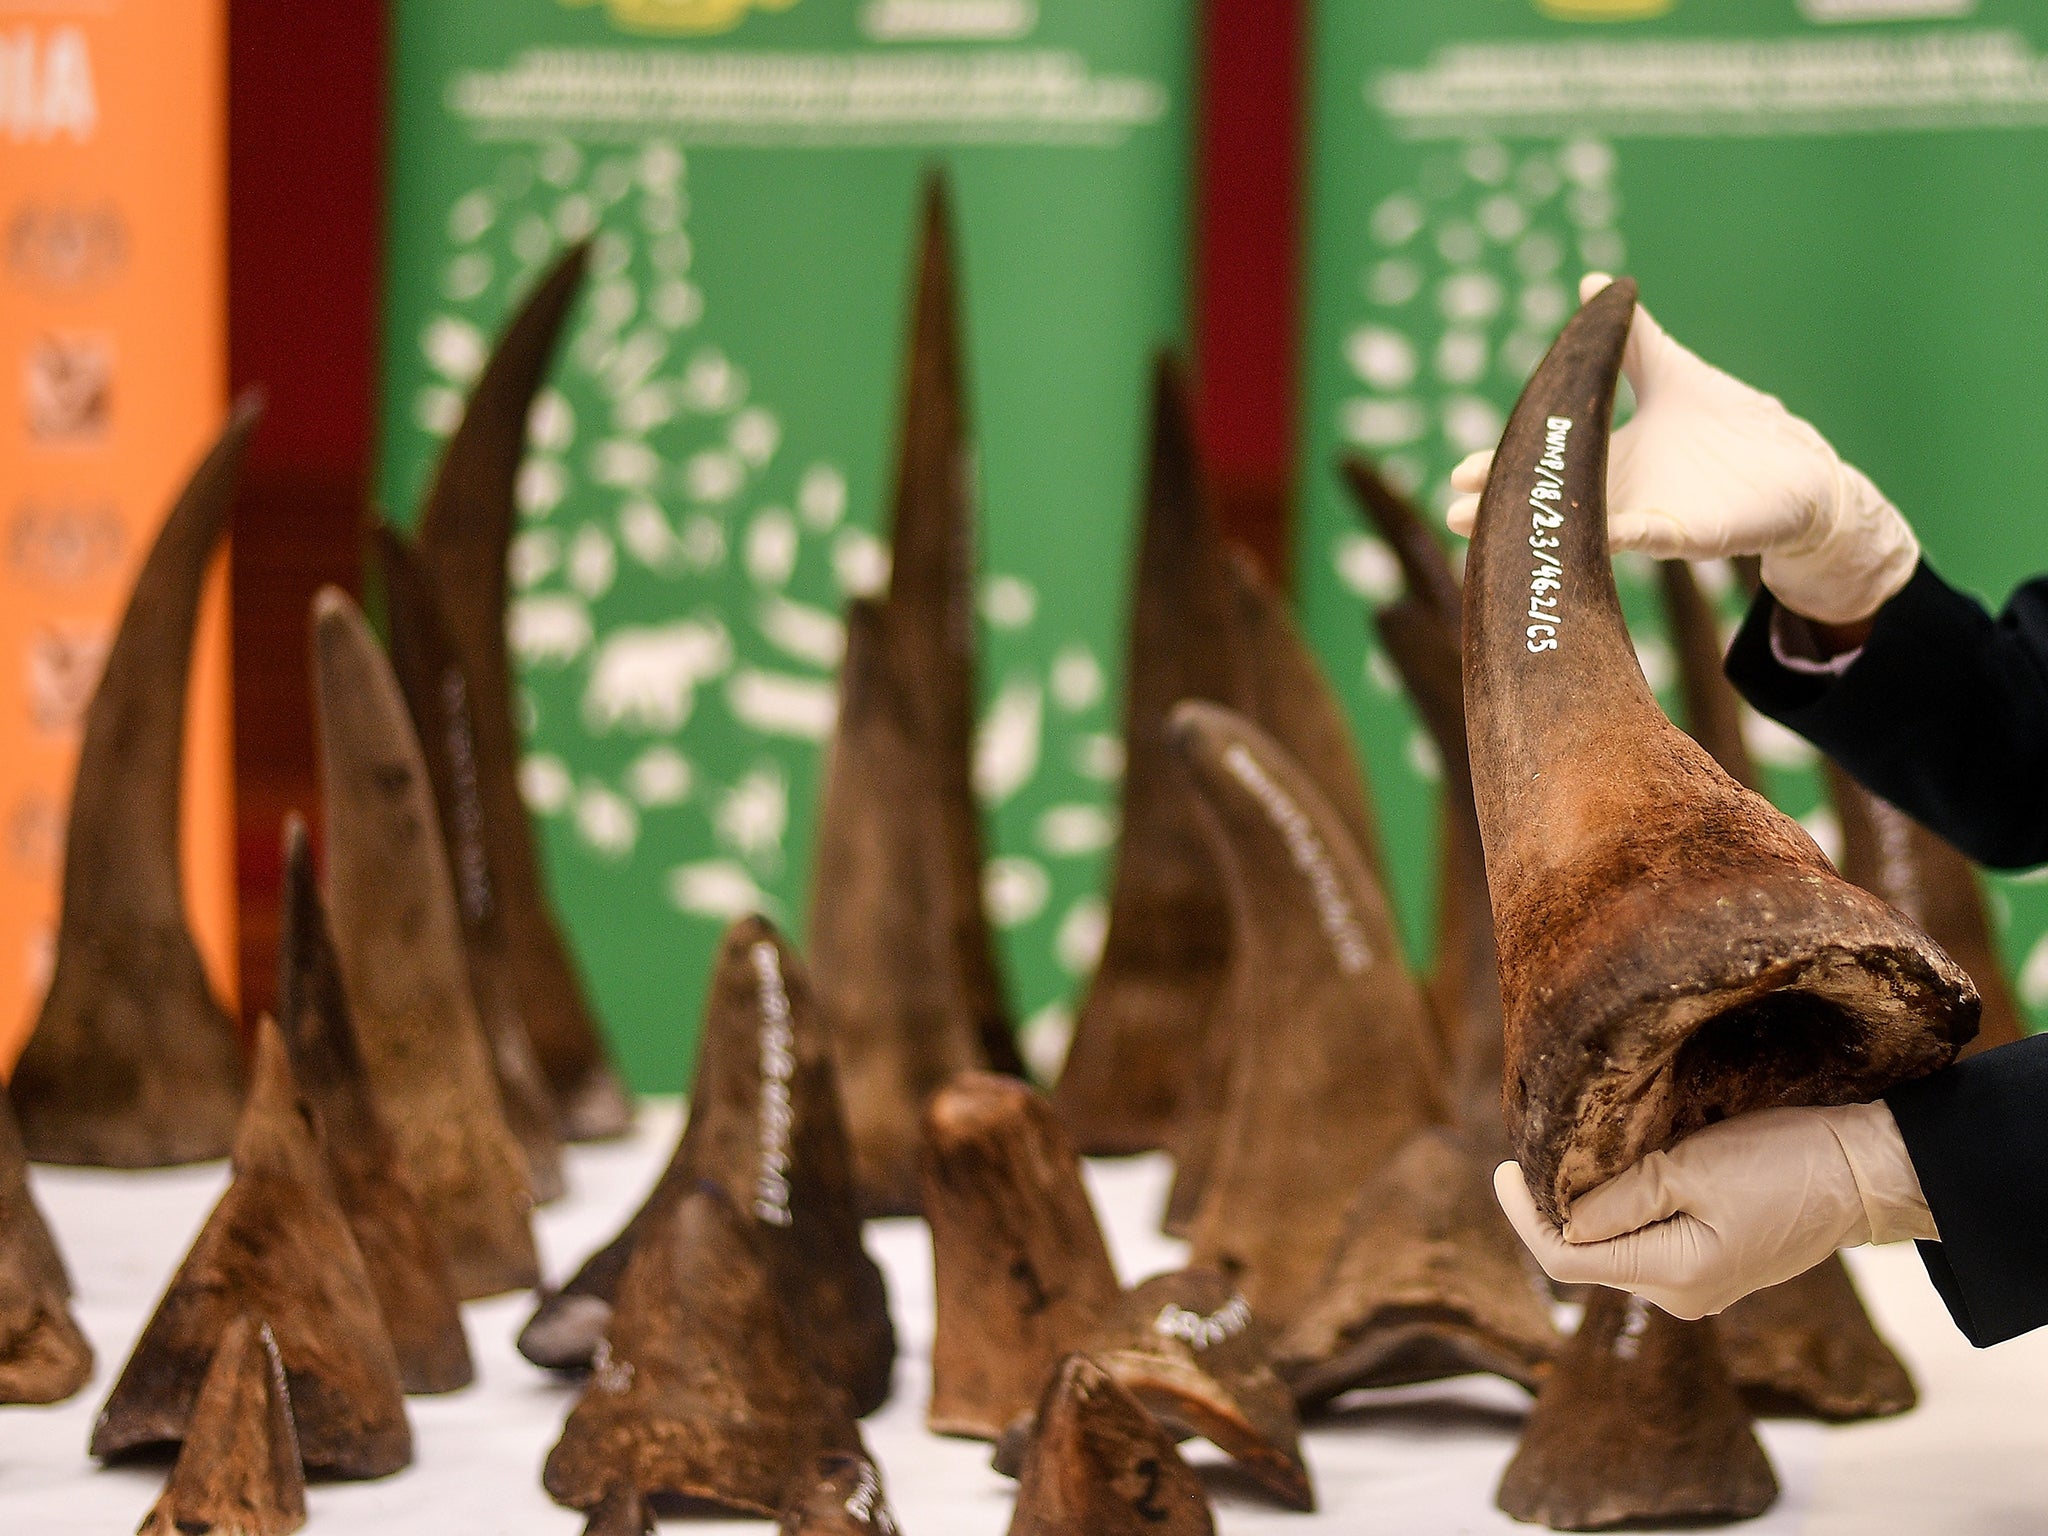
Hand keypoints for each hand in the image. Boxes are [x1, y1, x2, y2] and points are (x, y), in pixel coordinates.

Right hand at [1446, 274, 1919, 626]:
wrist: (1796, 471)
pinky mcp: (1681, 535)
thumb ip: (1629, 339)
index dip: (1502, 465)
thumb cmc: (1731, 426)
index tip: (1461, 473)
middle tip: (1458, 511)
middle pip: (1548, 498)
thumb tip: (1591, 283)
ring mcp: (1644, 516)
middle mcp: (1616, 491)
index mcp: (1607, 455)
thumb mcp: (1671, 372)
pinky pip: (1642, 538)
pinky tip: (1586, 534)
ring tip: (1499, 536)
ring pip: (1580, 527)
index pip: (1543, 459)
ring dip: (1541, 529)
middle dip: (1502, 506)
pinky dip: (1614, 536)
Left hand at [1491, 1102, 1935, 1319]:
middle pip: (1588, 1255)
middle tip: (1540, 1149)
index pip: (1565, 1260)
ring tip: (1580, 1154)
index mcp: (1672, 1277)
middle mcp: (1680, 1297)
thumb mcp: (1690, 1168)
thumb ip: (1619, 1200)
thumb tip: (1561, 1218)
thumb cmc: (1783, 1162)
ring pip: (1616, 1246)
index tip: (1503, 1168)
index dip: (1524, 1217)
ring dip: (1592, 1205)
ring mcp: (1696, 1286)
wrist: (1863, 1174)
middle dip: (1557, 1207)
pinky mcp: (1711, 1266)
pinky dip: (1624, 1209)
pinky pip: (1646, 1240)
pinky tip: (1623, 1172)